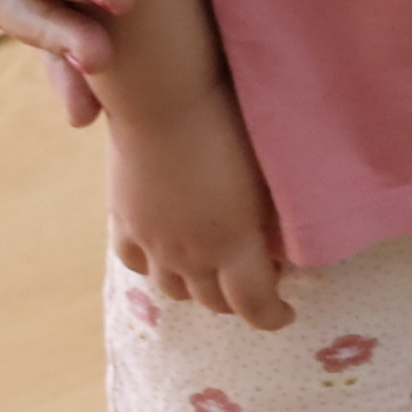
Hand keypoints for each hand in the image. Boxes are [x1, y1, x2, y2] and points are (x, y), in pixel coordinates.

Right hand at [111, 96, 294, 331]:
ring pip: (173, 289)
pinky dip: (155, 265)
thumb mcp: (265, 177)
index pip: (254, 306)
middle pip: (214, 302)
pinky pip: (136, 262)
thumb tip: (277, 249)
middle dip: (238, 299)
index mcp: (232, 244)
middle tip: (255, 277)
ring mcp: (152, 241)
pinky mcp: (125, 222)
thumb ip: (270, 220)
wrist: (166, 96)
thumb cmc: (230, 123)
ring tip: (213, 267)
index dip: (272, 316)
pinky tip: (167, 250)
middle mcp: (189, 254)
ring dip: (198, 287)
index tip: (286, 311)